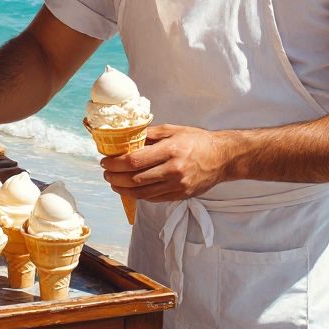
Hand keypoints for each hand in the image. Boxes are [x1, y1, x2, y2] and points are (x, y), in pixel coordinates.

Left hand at [100, 124, 232, 201]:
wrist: (223, 157)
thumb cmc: (197, 140)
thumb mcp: (173, 130)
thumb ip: (150, 134)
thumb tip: (126, 139)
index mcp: (170, 150)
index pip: (134, 160)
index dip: (115, 163)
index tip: (105, 161)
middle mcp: (173, 170)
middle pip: (135, 179)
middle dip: (115, 178)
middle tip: (106, 174)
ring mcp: (177, 185)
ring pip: (143, 193)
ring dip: (124, 190)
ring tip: (114, 184)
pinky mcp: (181, 196)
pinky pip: (154, 198)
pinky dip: (139, 195)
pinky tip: (131, 190)